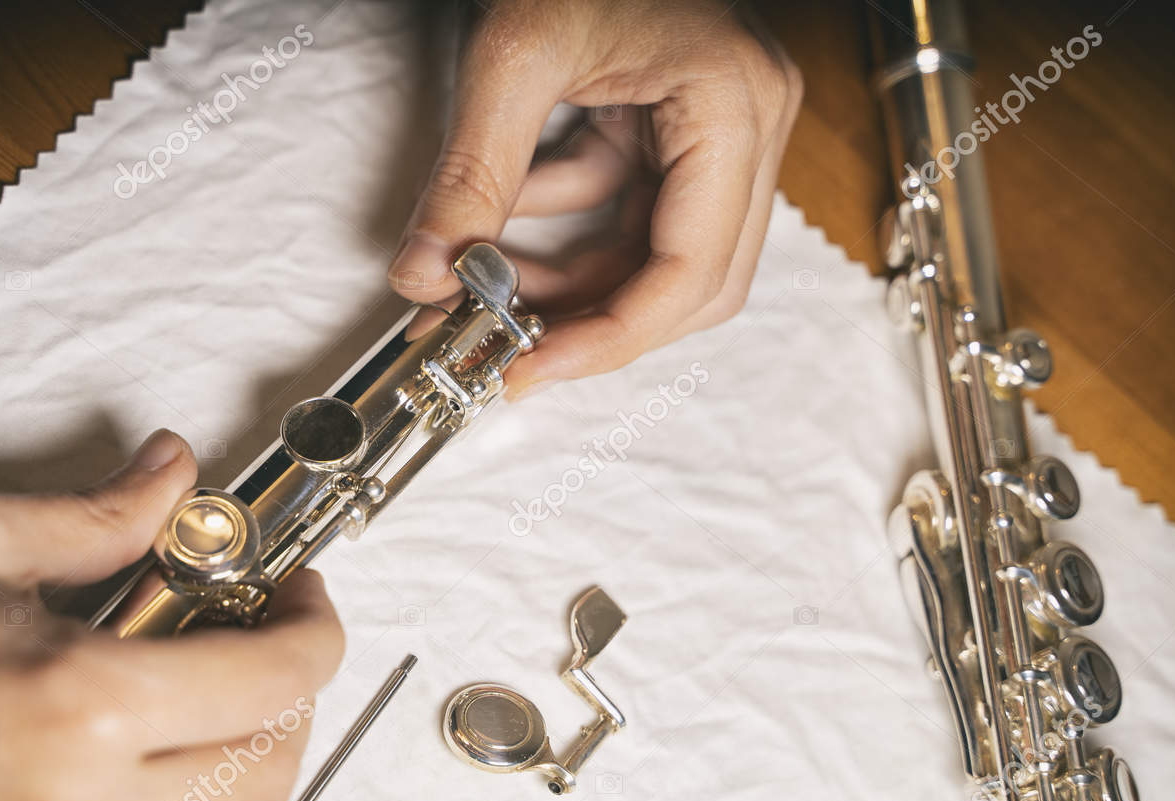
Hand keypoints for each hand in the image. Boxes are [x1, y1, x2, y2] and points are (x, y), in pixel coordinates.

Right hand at [0, 430, 343, 800]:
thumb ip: (97, 516)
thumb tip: (172, 474)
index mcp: (80, 705)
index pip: (280, 679)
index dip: (315, 627)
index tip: (299, 604)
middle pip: (272, 770)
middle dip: (285, 701)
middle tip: (247, 655)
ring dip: (239, 793)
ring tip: (195, 737)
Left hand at [390, 0, 800, 393]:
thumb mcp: (514, 55)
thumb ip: (470, 174)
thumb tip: (423, 274)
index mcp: (734, 106)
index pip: (690, 272)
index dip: (608, 341)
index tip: (529, 371)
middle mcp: (751, 127)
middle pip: (692, 285)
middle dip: (594, 325)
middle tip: (508, 353)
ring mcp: (726, 132)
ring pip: (661, 261)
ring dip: (574, 287)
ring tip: (486, 295)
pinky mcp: (687, 133)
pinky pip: (635, 216)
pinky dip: (569, 238)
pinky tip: (502, 238)